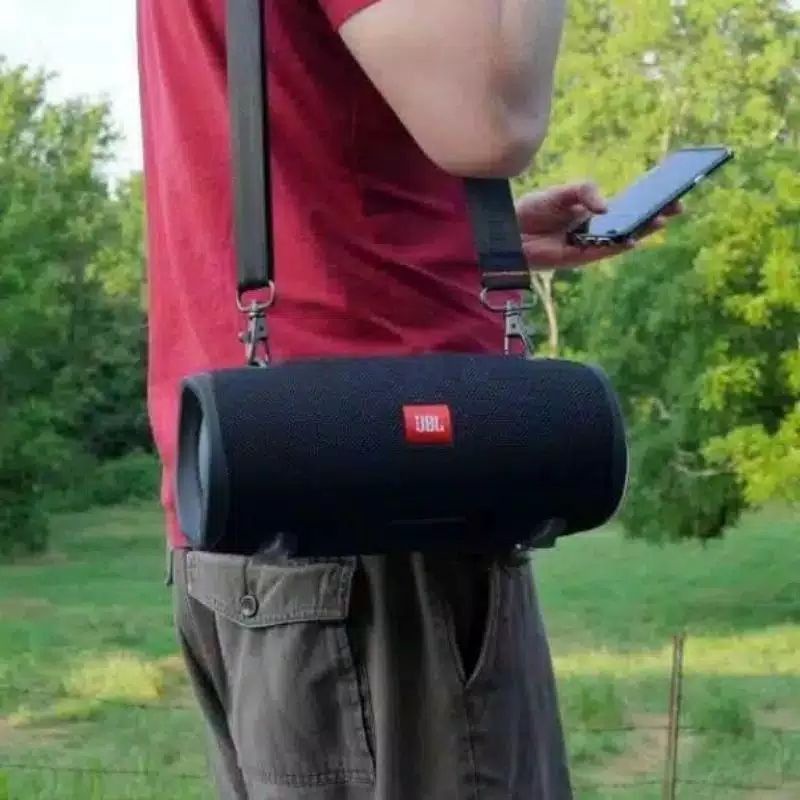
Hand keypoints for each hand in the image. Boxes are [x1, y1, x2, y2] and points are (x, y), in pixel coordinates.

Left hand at [515, 182, 682, 269]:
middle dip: (655, 215)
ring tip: (662, 220)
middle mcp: (596, 228)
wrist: (510, 230)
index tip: (673, 190)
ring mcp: (589, 243)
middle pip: (631, 223)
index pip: (629, 205)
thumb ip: (585, 191)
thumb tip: (606, 207)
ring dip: (642, 231)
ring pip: (622, 239)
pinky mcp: (578, 257)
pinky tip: (632, 240)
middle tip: (677, 206)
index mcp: (594, 211)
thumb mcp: (563, 193)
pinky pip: (603, 252)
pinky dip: (618, 246)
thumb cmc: (534, 209)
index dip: (650, 199)